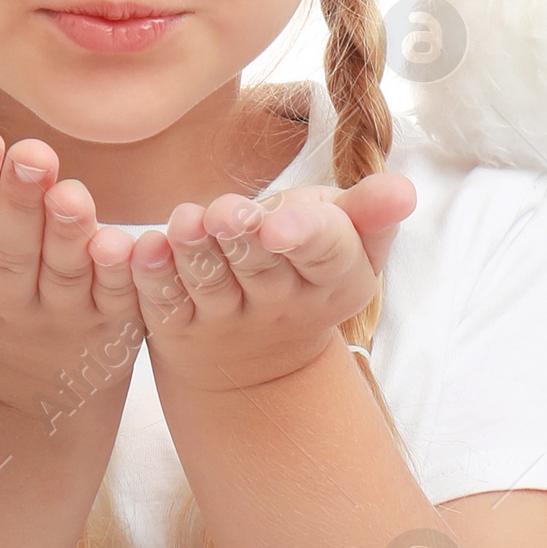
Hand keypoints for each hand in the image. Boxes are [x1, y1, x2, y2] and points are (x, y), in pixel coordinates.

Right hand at [0, 129, 144, 421]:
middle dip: (18, 204)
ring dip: (66, 234)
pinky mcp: (111, 320)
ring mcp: (61, 313)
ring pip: (62, 274)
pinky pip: (114, 297)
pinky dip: (117, 272)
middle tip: (32, 154)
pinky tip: (119, 241)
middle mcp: (7, 301)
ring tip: (70, 192)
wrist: (27, 386)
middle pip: (8, 254)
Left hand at [128, 172, 416, 392]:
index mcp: (334, 281)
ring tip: (184, 221)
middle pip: (262, 267)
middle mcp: (282, 306)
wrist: (260, 359)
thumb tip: (404, 188)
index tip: (281, 222)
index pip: (326, 253)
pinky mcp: (180, 328)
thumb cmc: (306, 269)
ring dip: (195, 253)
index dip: (304, 234)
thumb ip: (370, 213)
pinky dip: (152, 277)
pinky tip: (142, 249)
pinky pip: (163, 303)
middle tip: (225, 210)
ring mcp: (227, 321)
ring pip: (210, 285)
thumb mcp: (349, 245)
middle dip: (243, 238)